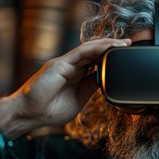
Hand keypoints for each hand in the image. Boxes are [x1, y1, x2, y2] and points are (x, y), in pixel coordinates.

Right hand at [0, 38, 131, 138]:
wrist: (30, 114)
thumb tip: (104, 80)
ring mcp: (65, 63)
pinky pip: (81, 52)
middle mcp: (71, 66)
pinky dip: (96, 48)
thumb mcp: (79, 99)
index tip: (124, 56)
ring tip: (122, 44)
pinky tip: (108, 47)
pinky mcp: (60, 64)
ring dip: (107, 45)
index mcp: (75, 75)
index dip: (109, 57)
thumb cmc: (50, 110)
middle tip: (128, 46)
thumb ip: (90, 87)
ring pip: (89, 49)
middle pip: (94, 52)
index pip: (95, 61)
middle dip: (112, 48)